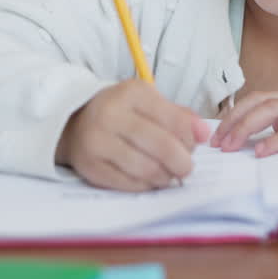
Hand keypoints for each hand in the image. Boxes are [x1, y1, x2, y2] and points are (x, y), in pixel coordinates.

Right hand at [56, 79, 212, 191]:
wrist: (74, 122)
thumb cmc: (122, 113)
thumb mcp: (149, 102)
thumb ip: (180, 116)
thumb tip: (203, 135)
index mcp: (132, 93)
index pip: (175, 119)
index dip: (191, 137)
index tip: (196, 145)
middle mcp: (111, 115)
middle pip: (162, 146)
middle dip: (182, 162)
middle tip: (187, 168)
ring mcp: (97, 142)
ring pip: (146, 169)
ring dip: (166, 176)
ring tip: (169, 174)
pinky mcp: (91, 167)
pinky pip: (129, 184)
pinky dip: (147, 185)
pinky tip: (150, 179)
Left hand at [210, 91, 277, 158]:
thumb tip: (275, 138)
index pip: (264, 97)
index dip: (237, 112)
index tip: (220, 131)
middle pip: (262, 100)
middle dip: (233, 119)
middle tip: (215, 141)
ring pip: (274, 110)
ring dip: (246, 127)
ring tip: (229, 146)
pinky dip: (277, 140)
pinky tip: (263, 152)